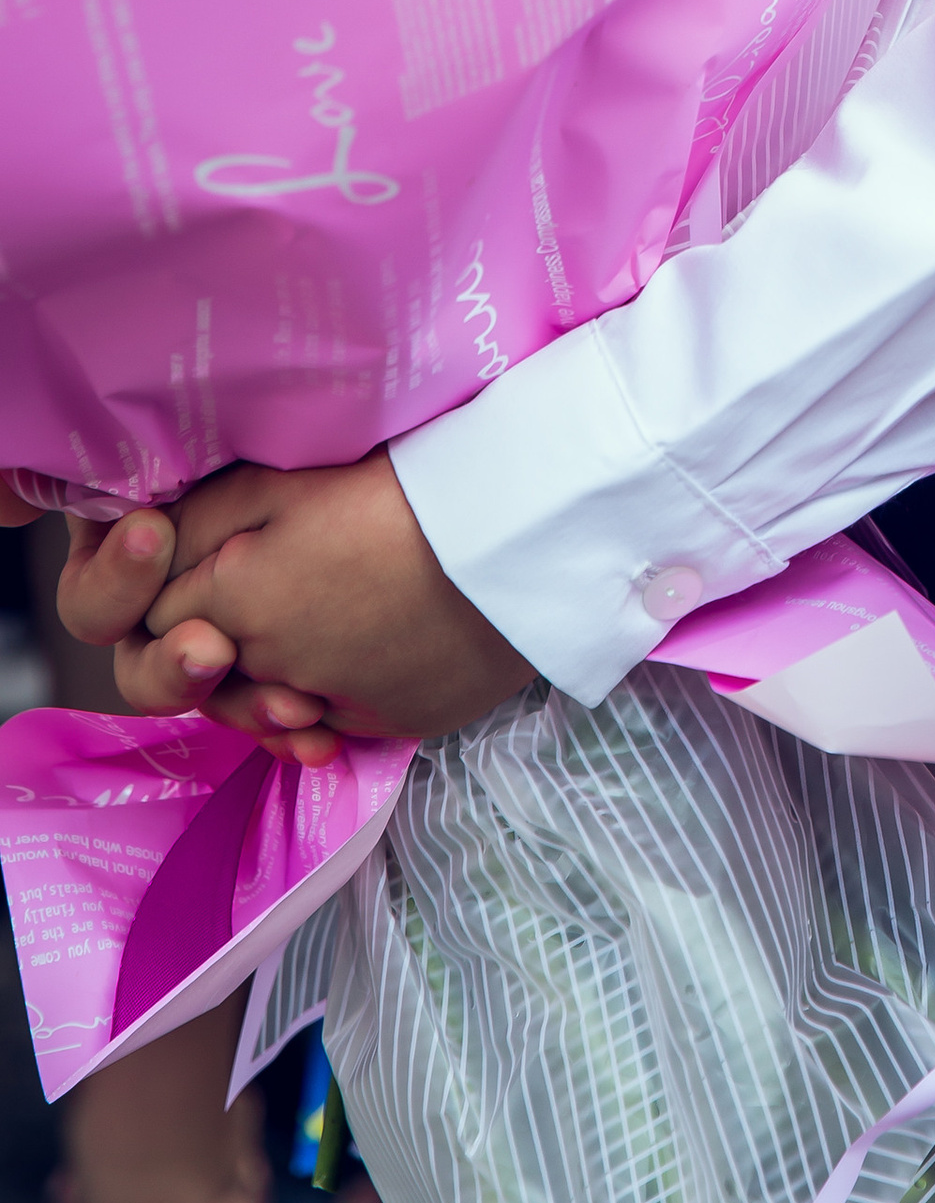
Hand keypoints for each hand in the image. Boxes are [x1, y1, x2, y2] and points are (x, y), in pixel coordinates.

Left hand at [70, 454, 534, 749]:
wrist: (519, 531)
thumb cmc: (400, 484)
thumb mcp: (284, 477)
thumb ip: (199, 517)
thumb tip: (147, 547)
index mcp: (233, 604)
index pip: (152, 618)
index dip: (169, 586)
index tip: (213, 552)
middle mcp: (270, 672)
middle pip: (205, 678)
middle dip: (211, 645)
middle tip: (258, 590)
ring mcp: (336, 706)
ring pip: (268, 711)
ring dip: (270, 680)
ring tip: (314, 623)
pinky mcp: (394, 723)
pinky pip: (335, 725)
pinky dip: (334, 697)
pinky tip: (366, 648)